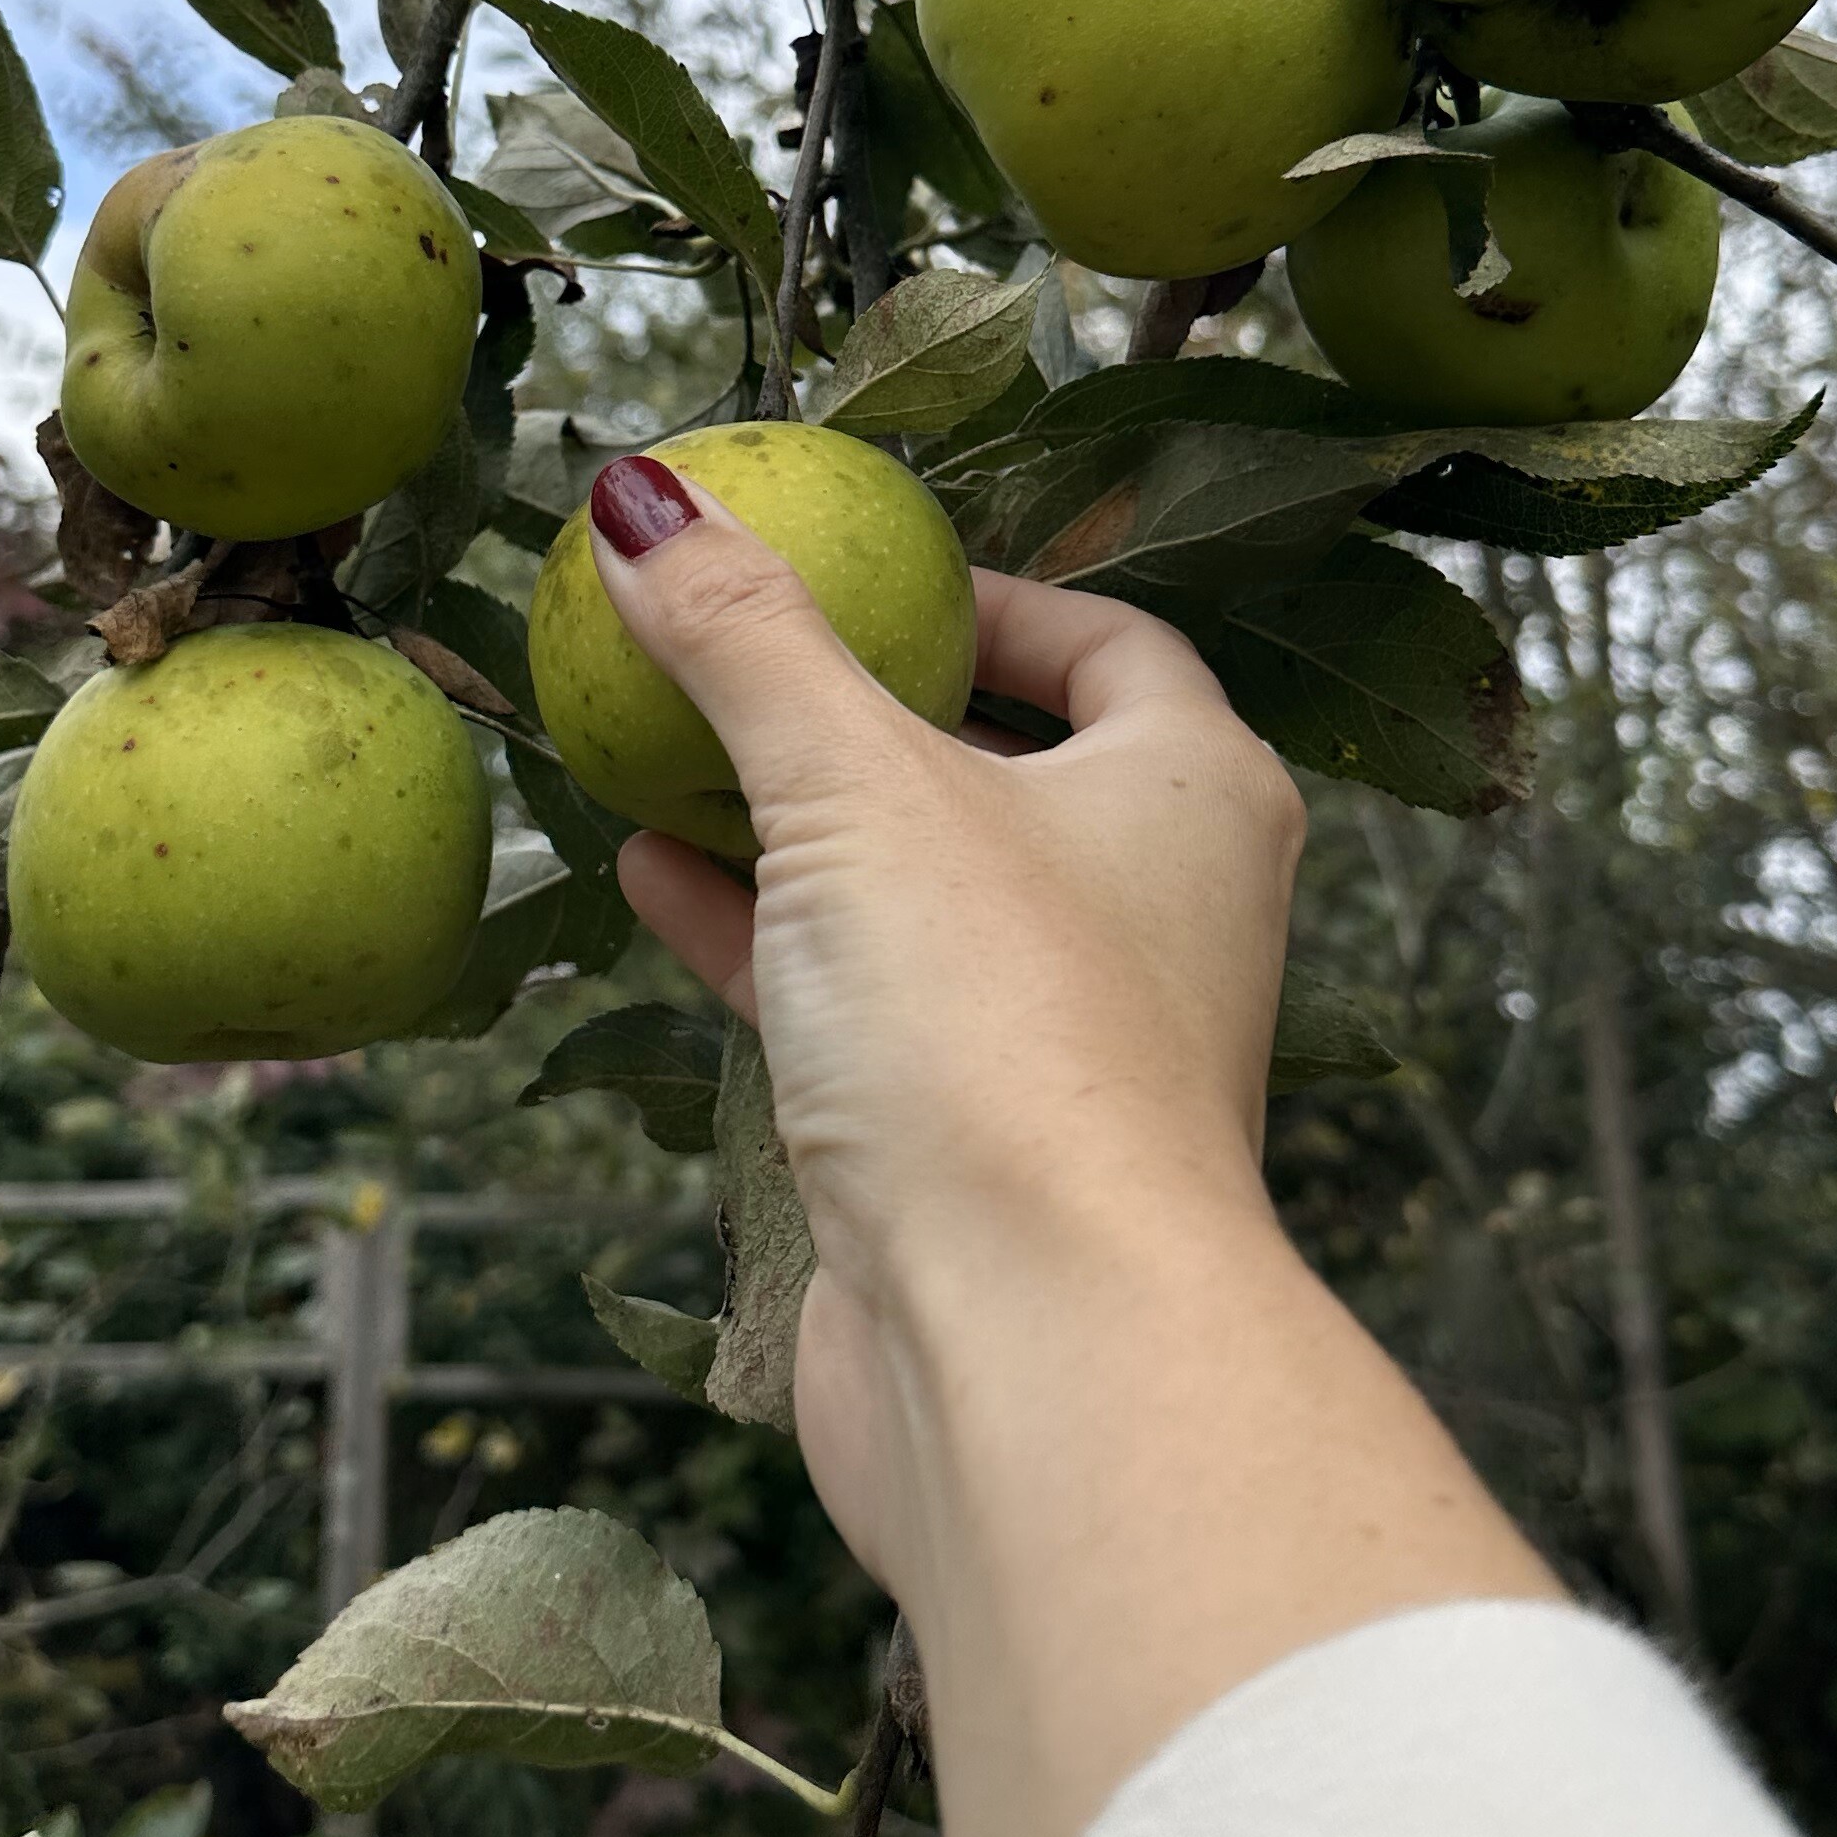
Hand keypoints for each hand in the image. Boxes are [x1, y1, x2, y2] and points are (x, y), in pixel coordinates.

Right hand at [585, 450, 1306, 1582]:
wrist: (1036, 1343)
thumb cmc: (1000, 1033)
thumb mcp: (851, 784)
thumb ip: (746, 634)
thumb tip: (643, 493)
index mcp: (1193, 793)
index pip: (1109, 644)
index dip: (989, 594)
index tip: (859, 569)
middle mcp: (1155, 911)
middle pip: (1007, 766)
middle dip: (868, 712)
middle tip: (740, 649)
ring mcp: (1063, 1039)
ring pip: (919, 896)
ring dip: (794, 826)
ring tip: (658, 749)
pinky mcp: (970, 1150)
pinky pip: (859, 1005)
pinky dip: (762, 936)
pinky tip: (649, 880)